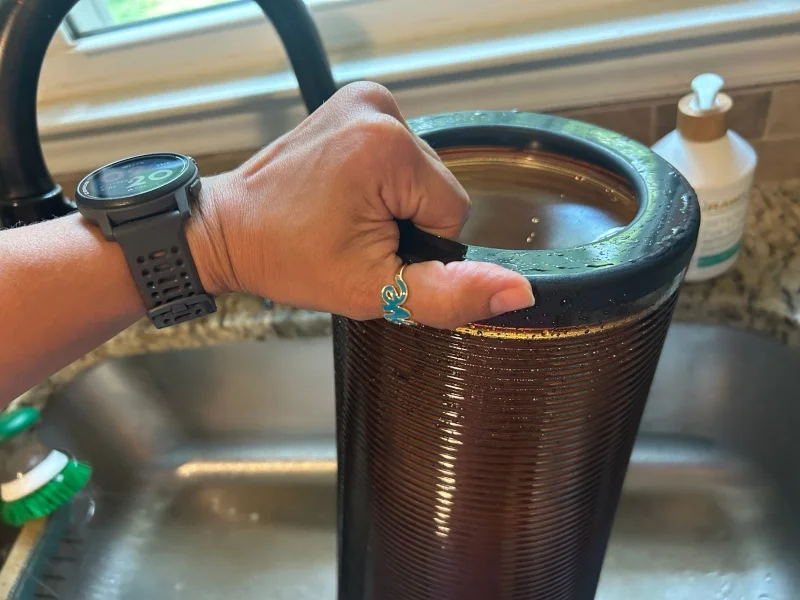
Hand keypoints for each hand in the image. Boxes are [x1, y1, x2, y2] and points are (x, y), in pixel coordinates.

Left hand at [190, 82, 533, 328]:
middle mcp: (380, 110)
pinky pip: (400, 156)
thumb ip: (449, 293)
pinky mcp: (356, 105)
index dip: (418, 245)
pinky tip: (345, 195)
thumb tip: (519, 291)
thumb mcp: (374, 291)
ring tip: (344, 216)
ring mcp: (365, 101)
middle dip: (406, 222)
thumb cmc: (287, 259)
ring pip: (421, 174)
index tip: (371, 248)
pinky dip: (382, 182)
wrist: (230, 230)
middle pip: (438, 188)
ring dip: (394, 203)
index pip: (454, 212)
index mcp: (388, 147)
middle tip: (354, 235)